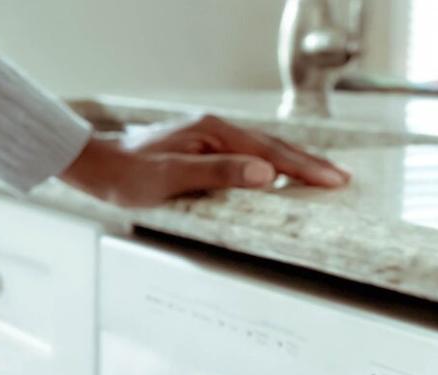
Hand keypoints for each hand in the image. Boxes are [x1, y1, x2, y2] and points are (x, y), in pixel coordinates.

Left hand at [59, 114, 349, 206]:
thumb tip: (265, 173)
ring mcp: (208, 138)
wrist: (97, 166)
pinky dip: (269, 165)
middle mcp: (214, 130)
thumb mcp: (172, 178)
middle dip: (308, 164)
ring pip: (261, 151)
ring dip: (292, 164)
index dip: (304, 169)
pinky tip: (275, 174)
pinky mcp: (201, 148)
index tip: (333, 180)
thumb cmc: (127, 175)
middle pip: (272, 147)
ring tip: (319, 175)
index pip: (270, 153)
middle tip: (340, 179)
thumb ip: (219, 173)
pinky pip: (246, 155)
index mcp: (213, 134)